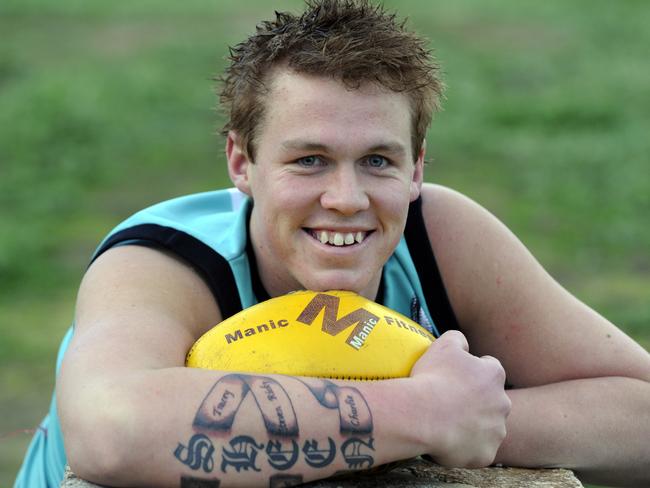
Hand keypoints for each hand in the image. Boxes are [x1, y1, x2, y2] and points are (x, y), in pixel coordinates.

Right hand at [410, 330, 510, 466]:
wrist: (421, 415)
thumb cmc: (432, 378)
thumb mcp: (443, 345)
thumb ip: (458, 339)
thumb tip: (462, 342)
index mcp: (494, 375)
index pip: (490, 370)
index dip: (473, 373)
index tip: (456, 378)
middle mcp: (503, 403)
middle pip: (491, 401)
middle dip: (476, 401)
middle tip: (450, 402)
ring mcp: (496, 432)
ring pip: (486, 428)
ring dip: (473, 425)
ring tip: (446, 423)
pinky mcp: (486, 455)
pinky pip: (478, 451)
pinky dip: (466, 448)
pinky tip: (447, 441)